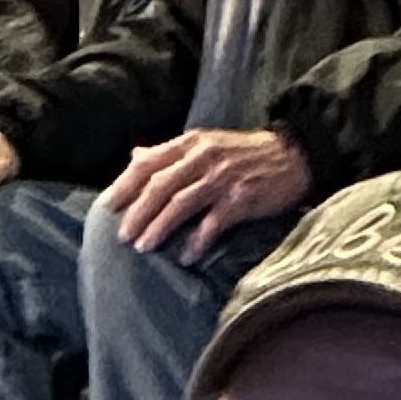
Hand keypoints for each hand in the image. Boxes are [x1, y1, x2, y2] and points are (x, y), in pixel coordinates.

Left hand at [105, 127, 310, 261]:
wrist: (292, 156)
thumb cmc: (245, 154)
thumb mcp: (206, 144)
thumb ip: (171, 153)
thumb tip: (135, 157)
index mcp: (190, 143)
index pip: (148, 163)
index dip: (125, 185)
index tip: (108, 207)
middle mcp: (203, 157)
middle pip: (159, 185)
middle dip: (138, 212)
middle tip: (123, 236)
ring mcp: (222, 178)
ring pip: (180, 203)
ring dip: (159, 227)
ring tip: (144, 247)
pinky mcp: (241, 199)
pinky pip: (213, 222)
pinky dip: (197, 240)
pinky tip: (186, 256)